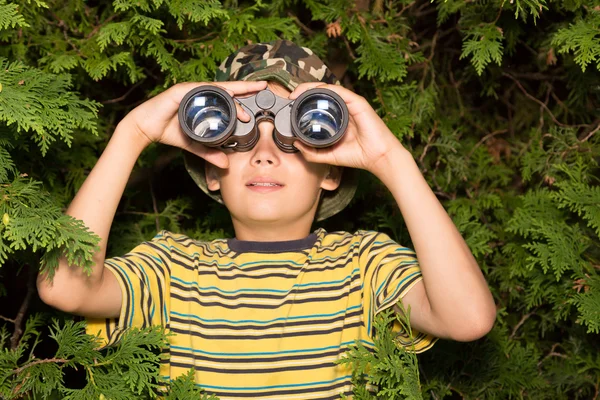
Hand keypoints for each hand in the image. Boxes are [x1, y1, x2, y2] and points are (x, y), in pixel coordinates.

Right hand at [123, 80, 268, 168]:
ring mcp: (190, 90)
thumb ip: (211, 153)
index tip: (260, 95)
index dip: (244, 95)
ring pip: (216, 89)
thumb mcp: (195, 144)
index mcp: (205, 102)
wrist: (145, 128)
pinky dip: (212, 91)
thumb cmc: (169, 131)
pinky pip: (199, 90)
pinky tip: (225, 93)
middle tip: (263, 86)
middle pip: (226, 89)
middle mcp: (199, 93)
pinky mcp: (179, 91)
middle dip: (245, 87)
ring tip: (247, 96)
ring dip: (232, 92)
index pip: (228, 97)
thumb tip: (226, 165)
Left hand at [288, 82, 402, 172]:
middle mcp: (342, 108)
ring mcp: (350, 104)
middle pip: (320, 92)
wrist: (377, 157)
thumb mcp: (328, 155)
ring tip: (298, 93)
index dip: (303, 100)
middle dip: (303, 91)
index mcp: (336, 117)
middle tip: (291, 97)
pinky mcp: (357, 102)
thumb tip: (295, 143)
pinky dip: (325, 89)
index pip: (317, 103)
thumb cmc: (357, 155)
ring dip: (310, 87)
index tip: (290, 104)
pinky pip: (339, 91)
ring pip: (327, 88)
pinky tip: (314, 92)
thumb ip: (312, 152)